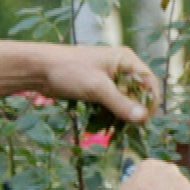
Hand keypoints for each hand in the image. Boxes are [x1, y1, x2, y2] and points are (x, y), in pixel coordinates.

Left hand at [43, 44, 160, 125]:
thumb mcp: (97, 87)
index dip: (150, 102)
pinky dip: (109, 116)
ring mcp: (109, 80)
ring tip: (113, 129)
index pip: (149, 82)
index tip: (144, 120)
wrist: (39, 69)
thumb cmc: (69, 71)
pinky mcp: (98, 90)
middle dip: (133, 111)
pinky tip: (102, 125)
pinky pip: (111, 105)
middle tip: (128, 128)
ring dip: (120, 116)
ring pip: (124, 102)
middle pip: (138, 94)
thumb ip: (120, 103)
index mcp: (126, 61)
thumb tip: (143, 119)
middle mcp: (121, 69)